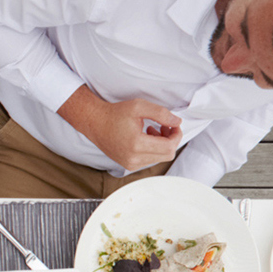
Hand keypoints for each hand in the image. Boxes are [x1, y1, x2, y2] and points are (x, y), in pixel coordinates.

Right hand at [62, 87, 181, 170]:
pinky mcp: (128, 165)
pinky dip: (153, 149)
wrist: (95, 123)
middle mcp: (133, 158)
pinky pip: (150, 160)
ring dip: (162, 145)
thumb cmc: (115, 114)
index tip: (174, 124)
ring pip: (159, 158)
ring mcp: (130, 164)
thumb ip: (161, 113)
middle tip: (165, 126)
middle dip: (171, 140)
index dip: (176, 135)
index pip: (169, 147)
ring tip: (152, 130)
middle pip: (167, 155)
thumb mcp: (139, 106)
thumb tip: (177, 122)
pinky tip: (145, 138)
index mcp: (137, 145)